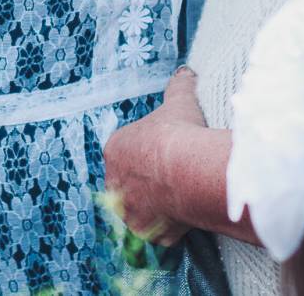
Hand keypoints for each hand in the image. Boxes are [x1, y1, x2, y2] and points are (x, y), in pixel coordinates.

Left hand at [104, 69, 203, 245]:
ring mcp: (130, 211)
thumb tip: (185, 71)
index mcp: (114, 150)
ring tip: (179, 198)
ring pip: (140, 210)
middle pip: (129, 183)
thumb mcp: (178, 101)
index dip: (145, 153)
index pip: (125, 152)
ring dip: (155, 207)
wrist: (189, 169)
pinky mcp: (149, 232)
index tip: (163, 154)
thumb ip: (179, 86)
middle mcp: (115, 183)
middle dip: (146, 182)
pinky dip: (171, 227)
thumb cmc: (179, 133)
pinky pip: (159, 231)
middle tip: (171, 177)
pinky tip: (186, 217)